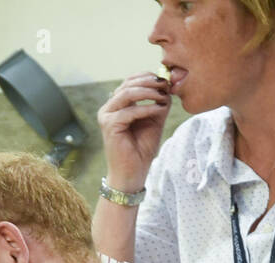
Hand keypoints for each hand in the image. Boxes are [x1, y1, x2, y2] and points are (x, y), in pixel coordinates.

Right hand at [96, 72, 171, 194]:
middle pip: (127, 84)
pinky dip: (146, 108)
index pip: (130, 82)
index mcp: (117, 105)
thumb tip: (167, 86)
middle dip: (149, 81)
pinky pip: (129, 111)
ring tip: (163, 95)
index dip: (147, 77)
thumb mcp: (154, 120)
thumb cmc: (141, 149)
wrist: (132, 172)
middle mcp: (109, 109)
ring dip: (148, 92)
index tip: (165, 80)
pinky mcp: (109, 126)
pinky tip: (159, 109)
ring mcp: (107, 116)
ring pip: (126, 93)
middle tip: (165, 84)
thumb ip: (158, 103)